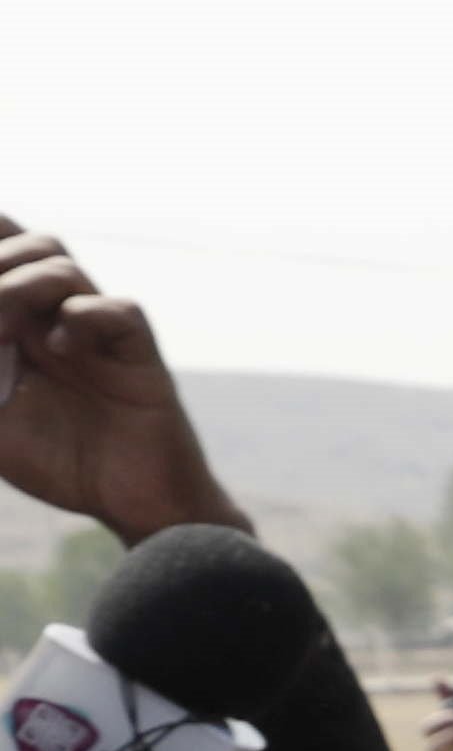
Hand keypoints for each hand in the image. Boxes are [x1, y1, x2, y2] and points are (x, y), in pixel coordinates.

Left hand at [0, 220, 245, 541]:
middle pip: (26, 242)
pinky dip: (82, 320)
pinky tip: (60, 351)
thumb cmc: (61, 461)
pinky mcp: (141, 357)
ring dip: (19, 289)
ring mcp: (100, 333)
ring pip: (61, 266)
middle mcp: (58, 316)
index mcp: (20, 320)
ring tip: (2, 335)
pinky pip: (118, 311)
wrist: (132, 507)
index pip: (1, 247)